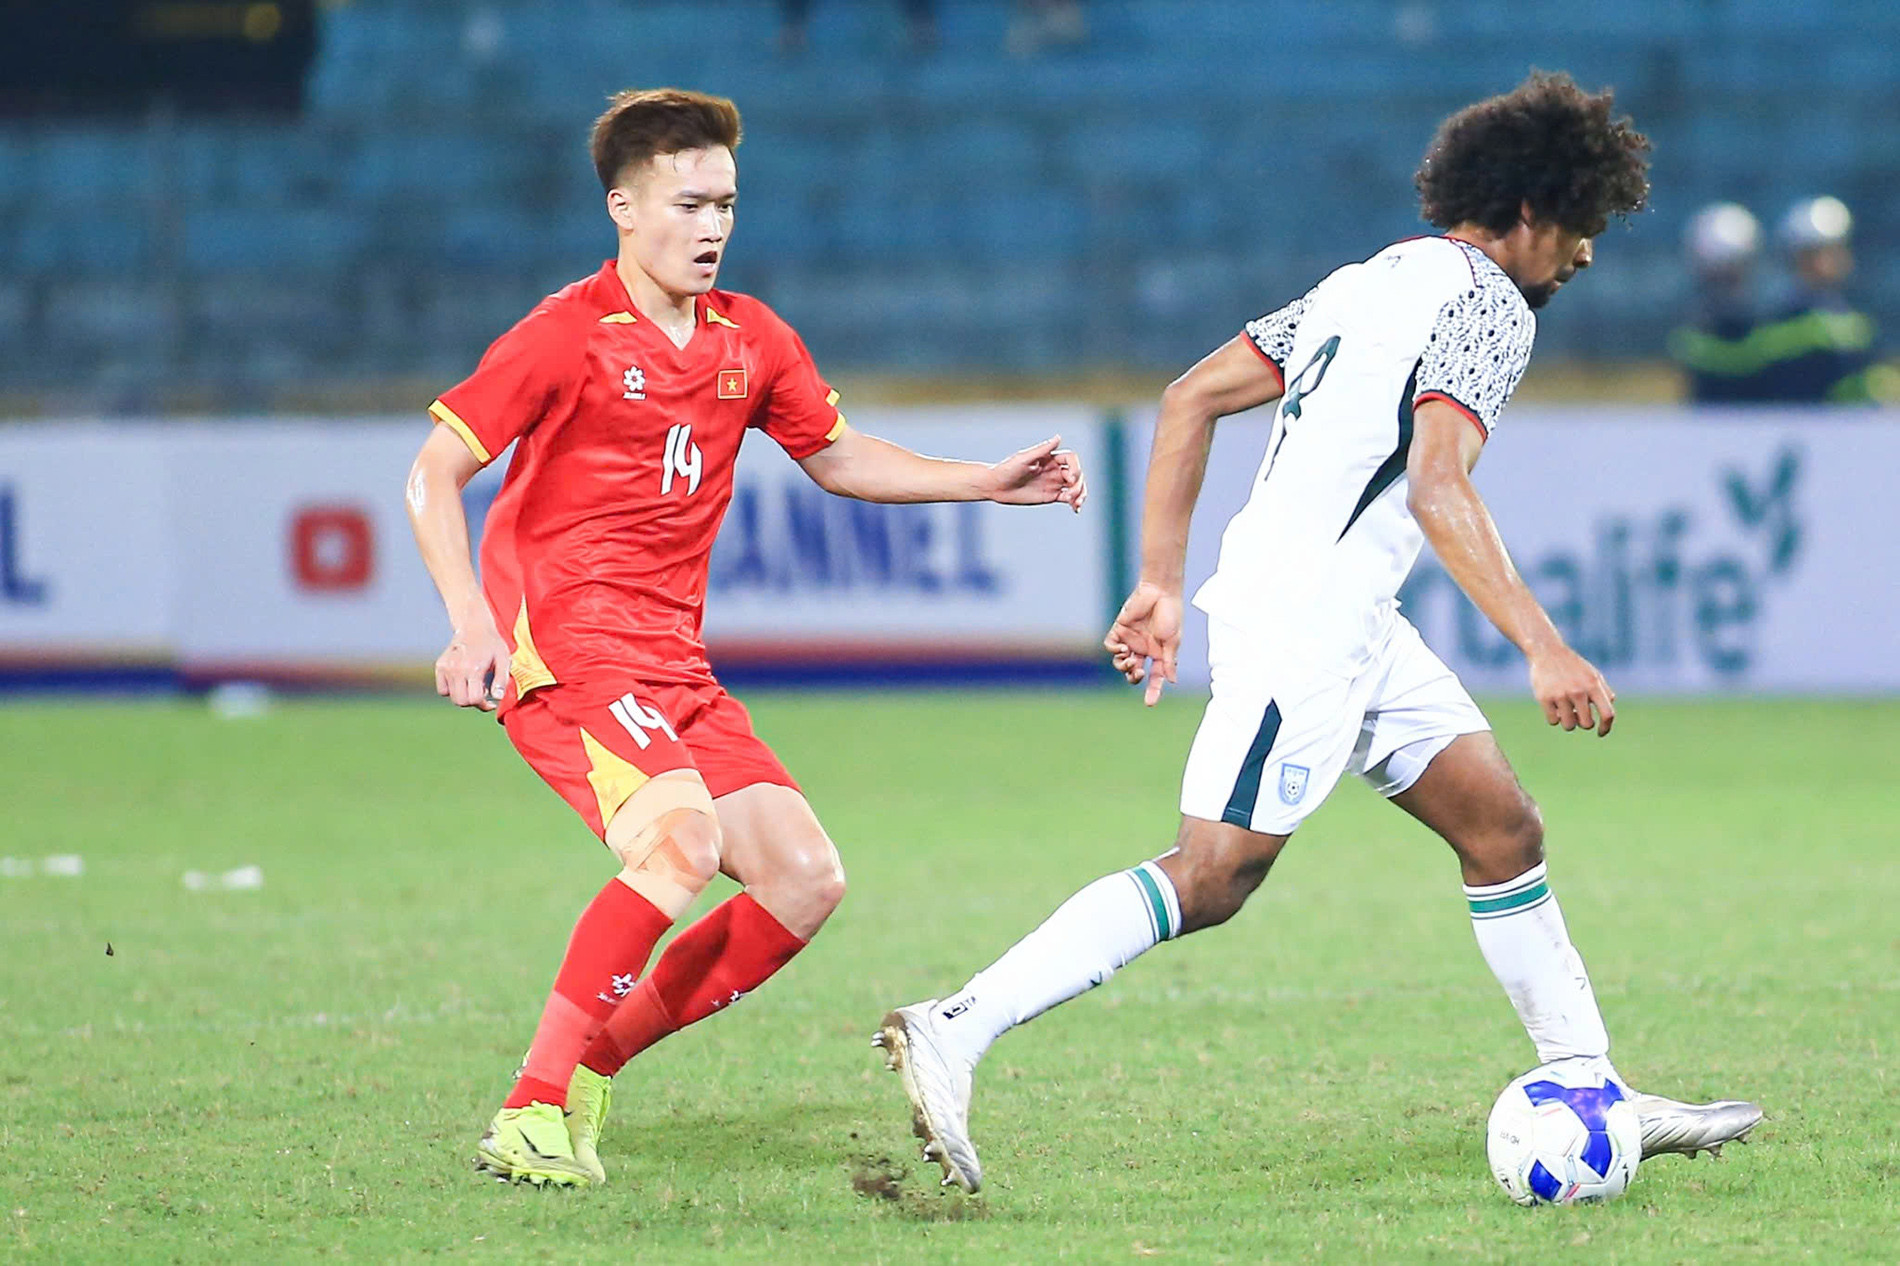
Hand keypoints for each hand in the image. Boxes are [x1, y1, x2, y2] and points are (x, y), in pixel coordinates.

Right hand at [436, 615, 510, 711]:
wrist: (474, 626)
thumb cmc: (492, 644)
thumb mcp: (504, 659)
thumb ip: (501, 680)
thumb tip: (497, 697)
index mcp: (474, 668)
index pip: (474, 699)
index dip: (484, 704)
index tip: (491, 701)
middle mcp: (457, 669)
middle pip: (461, 701)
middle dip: (473, 702)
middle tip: (482, 693)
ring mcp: (446, 667)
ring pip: (451, 697)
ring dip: (464, 696)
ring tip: (474, 685)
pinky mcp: (440, 666)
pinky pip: (442, 690)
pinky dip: (451, 690)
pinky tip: (463, 681)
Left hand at [985, 436, 1086, 511]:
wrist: (996, 486)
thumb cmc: (1006, 469)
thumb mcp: (1024, 458)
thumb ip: (1042, 449)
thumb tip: (1059, 437)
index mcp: (1049, 458)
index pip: (1071, 459)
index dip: (1076, 468)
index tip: (1070, 478)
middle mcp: (1054, 469)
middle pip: (1077, 473)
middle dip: (1079, 484)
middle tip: (1070, 495)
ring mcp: (1053, 483)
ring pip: (1076, 486)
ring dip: (1081, 494)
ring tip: (1076, 504)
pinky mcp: (1051, 496)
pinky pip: (1068, 498)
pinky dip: (1075, 503)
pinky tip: (1075, 508)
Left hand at [1104, 581, 1181, 705]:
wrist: (1160, 591)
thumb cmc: (1170, 614)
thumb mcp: (1172, 641)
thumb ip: (1169, 661)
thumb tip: (1171, 681)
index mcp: (1158, 654)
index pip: (1155, 677)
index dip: (1153, 690)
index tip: (1150, 703)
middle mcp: (1143, 649)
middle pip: (1133, 672)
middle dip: (1133, 677)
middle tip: (1138, 673)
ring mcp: (1130, 640)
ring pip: (1120, 662)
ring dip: (1123, 666)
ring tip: (1129, 661)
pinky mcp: (1119, 629)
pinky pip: (1111, 645)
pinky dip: (1114, 651)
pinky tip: (1123, 649)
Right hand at [1527, 643, 1615, 735]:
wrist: (1547, 651)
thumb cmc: (1572, 665)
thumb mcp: (1593, 674)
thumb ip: (1604, 692)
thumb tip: (1608, 712)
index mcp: (1593, 685)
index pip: (1607, 714)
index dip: (1606, 727)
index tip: (1601, 733)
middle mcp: (1578, 691)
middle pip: (1586, 724)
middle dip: (1583, 723)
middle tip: (1577, 715)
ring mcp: (1561, 695)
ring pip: (1569, 725)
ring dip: (1568, 721)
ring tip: (1565, 710)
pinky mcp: (1544, 698)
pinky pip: (1553, 721)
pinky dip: (1554, 717)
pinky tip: (1553, 706)